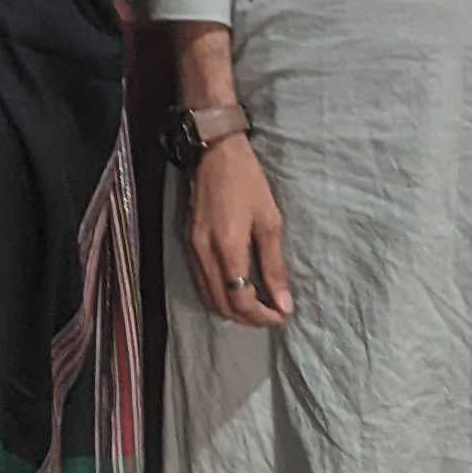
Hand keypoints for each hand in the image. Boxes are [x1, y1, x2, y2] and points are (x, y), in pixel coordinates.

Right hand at [184, 133, 293, 328]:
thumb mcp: (269, 221)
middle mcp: (204, 255)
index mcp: (227, 248)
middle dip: (249, 318)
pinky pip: (201, 283)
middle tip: (272, 315)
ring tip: (257, 308)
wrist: (214, 153)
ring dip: (232, 310)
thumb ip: (274, 265)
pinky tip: (236, 291)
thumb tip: (284, 303)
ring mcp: (192, 250)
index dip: (262, 315)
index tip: (282, 314)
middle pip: (222, 305)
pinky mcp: (187, 244)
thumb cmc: (248, 182)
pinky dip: (219, 296)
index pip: (241, 300)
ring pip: (208, 297)